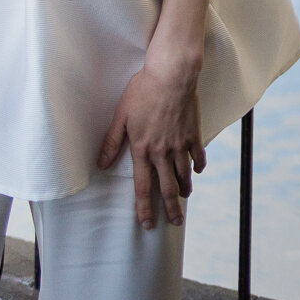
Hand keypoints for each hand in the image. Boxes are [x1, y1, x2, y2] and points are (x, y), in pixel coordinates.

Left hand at [98, 53, 206, 229]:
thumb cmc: (143, 91)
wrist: (171, 76)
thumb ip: (112, 141)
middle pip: (168, 188)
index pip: (143, 187)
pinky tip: (197, 171)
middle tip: (174, 223)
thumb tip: (101, 163)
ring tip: (184, 198)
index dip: (144, 208)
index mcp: (143, 149)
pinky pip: (197, 156)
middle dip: (171, 209)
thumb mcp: (121, 115)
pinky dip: (198, 166)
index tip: (147, 224)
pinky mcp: (193, 134)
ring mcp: (180, 145)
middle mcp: (162, 152)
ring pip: (184, 175)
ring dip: (184, 189)